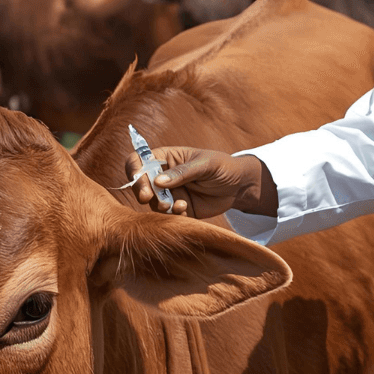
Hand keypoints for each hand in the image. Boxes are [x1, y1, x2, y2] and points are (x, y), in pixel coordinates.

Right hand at [125, 147, 277, 218]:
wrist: (239, 186)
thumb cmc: (223, 166)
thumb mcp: (205, 165)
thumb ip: (182, 172)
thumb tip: (157, 181)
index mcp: (166, 158)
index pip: (139, 160)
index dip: (134, 169)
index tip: (138, 180)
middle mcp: (163, 176)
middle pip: (140, 184)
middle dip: (142, 191)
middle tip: (148, 198)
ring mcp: (170, 193)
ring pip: (152, 202)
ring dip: (159, 205)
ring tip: (178, 205)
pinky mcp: (178, 209)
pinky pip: (167, 215)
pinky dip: (172, 215)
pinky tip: (185, 209)